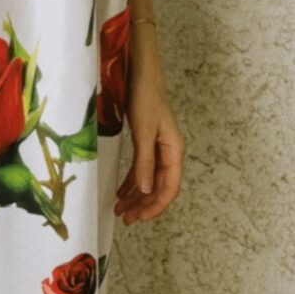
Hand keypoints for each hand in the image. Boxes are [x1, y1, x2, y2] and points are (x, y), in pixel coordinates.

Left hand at [112, 57, 182, 222]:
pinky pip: (141, 169)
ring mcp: (158, 148)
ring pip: (149, 180)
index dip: (155, 205)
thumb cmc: (145, 99)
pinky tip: (121, 192)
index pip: (169, 187)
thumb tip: (143, 191)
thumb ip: (144, 162)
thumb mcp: (143, 132)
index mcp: (174, 151)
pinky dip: (132, 182)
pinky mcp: (146, 142)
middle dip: (144, 205)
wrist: (139, 74)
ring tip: (120, 210)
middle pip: (159, 187)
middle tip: (126, 219)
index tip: (139, 218)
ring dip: (136, 196)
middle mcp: (168, 152)